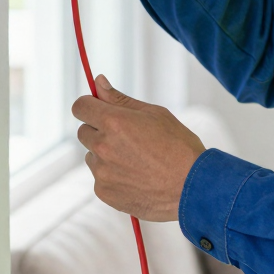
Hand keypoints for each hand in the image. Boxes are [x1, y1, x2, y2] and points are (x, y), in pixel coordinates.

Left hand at [73, 76, 205, 221]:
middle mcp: (103, 147)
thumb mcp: (154, 114)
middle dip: (100, 131)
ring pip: (92, 156)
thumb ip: (120, 99)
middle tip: (128, 138)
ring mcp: (102, 172)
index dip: (90, 106)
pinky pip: (100, 178)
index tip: (99, 110)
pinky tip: (136, 177)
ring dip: (106, 155)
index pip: (80, 106)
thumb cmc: (178, 146)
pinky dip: (113, 176)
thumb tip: (98, 81)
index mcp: (114, 122)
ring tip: (136, 160)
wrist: (193, 186)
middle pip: (84, 131)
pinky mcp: (104, 192)